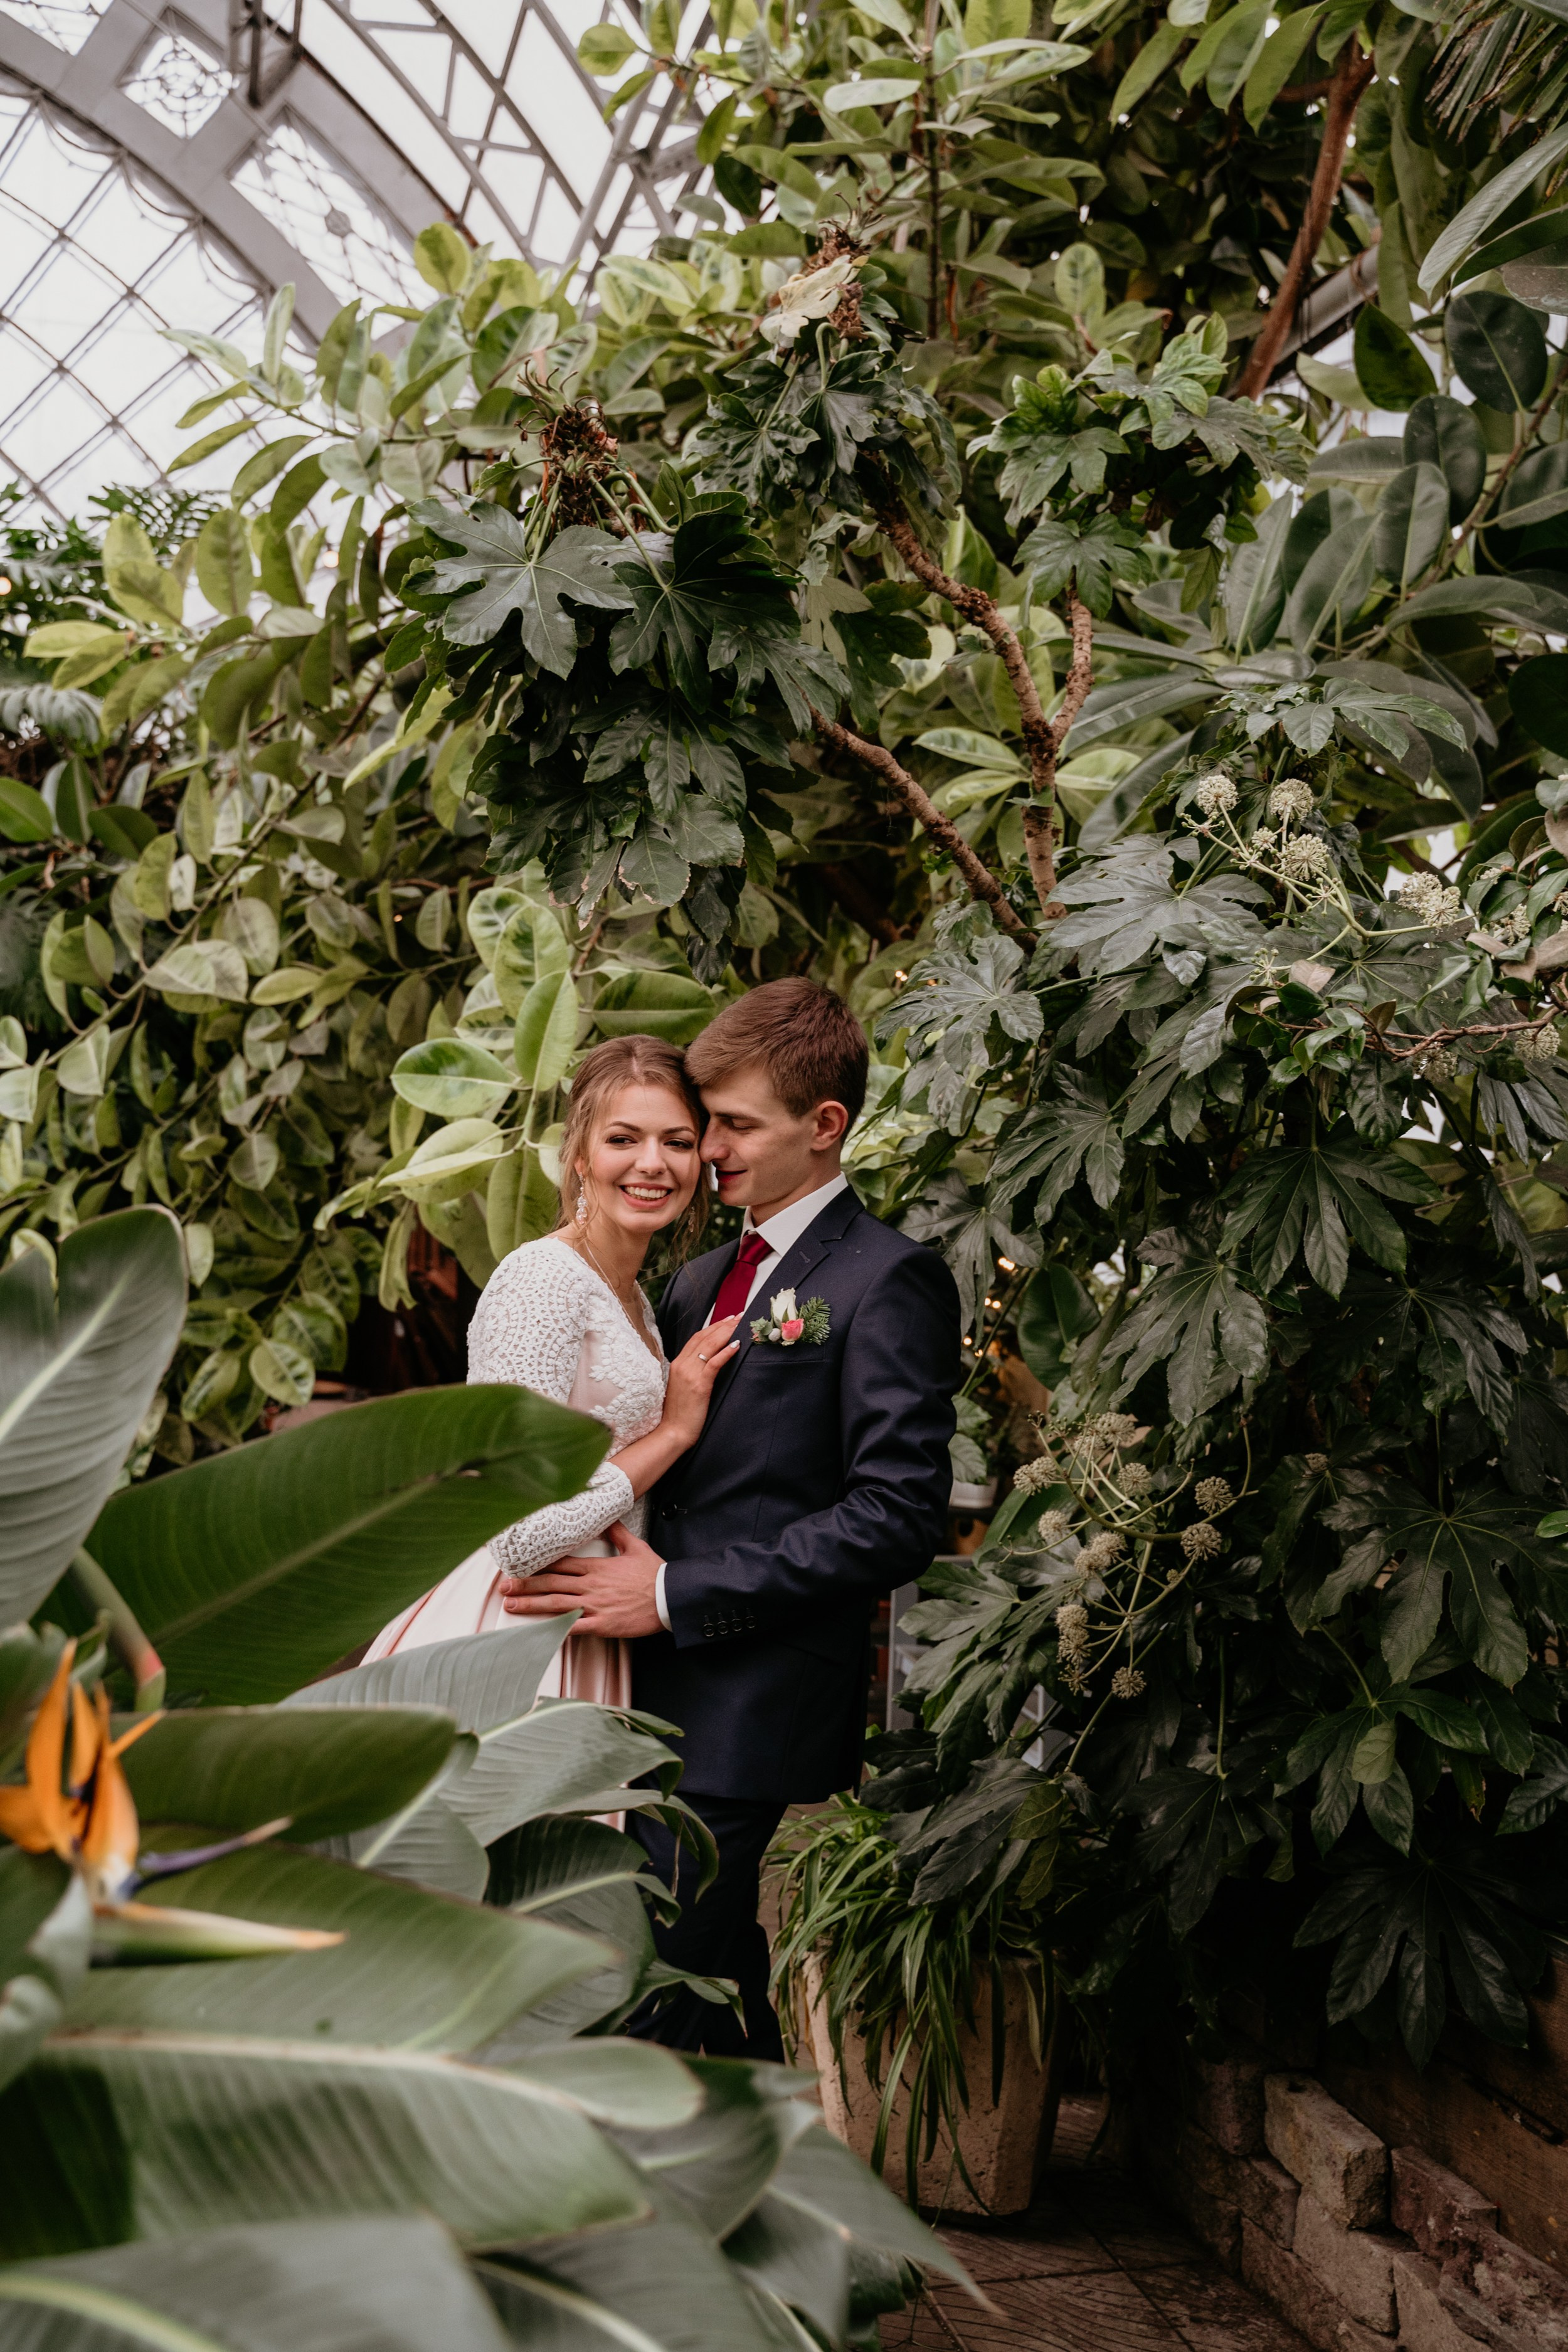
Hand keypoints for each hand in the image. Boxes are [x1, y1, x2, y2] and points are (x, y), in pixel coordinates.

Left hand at [499, 1520, 664, 1637]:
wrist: (670, 1597)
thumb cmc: (654, 1573)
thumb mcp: (636, 1547)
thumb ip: (618, 1533)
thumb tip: (608, 1518)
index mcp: (596, 1567)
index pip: (560, 1565)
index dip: (537, 1567)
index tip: (520, 1567)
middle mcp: (591, 1585)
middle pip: (551, 1583)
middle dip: (525, 1585)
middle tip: (504, 1587)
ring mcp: (595, 1606)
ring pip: (556, 1604)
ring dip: (531, 1604)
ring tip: (511, 1605)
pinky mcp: (602, 1624)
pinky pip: (575, 1627)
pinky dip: (556, 1629)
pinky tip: (538, 1631)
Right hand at [661, 1313, 742, 1446]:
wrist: (672, 1432)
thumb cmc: (679, 1413)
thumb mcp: (683, 1386)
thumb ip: (691, 1372)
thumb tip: (707, 1363)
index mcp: (677, 1364)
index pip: (696, 1338)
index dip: (713, 1327)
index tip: (728, 1320)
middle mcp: (681, 1364)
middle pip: (704, 1337)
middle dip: (723, 1325)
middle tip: (740, 1316)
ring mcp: (689, 1374)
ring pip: (709, 1346)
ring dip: (727, 1333)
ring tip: (741, 1325)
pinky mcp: (699, 1385)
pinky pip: (713, 1363)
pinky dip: (726, 1352)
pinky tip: (737, 1345)